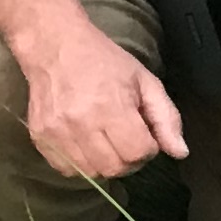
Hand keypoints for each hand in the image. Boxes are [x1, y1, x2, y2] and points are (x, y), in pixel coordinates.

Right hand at [18, 20, 188, 181]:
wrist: (54, 47)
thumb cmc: (104, 62)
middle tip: (126, 140)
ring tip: (105, 139)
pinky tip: (85, 142)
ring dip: (105, 163)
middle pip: (115, 168)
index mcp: (111, 106)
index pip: (138, 153)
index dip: (147, 149)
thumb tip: (180, 153)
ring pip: (91, 173)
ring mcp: (57, 132)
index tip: (143, 135)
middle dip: (128, 160)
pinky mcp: (40, 138)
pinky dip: (80, 164)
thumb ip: (166, 118)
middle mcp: (81, 123)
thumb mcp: (145, 82)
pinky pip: (67, 170)